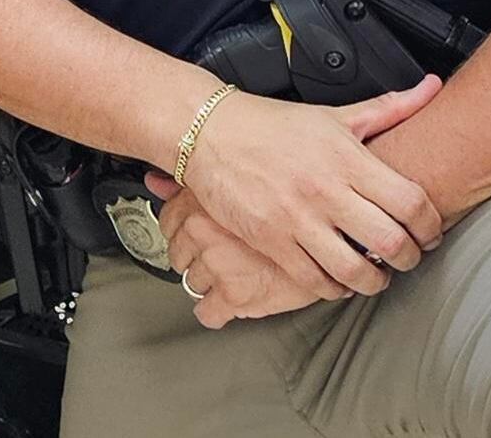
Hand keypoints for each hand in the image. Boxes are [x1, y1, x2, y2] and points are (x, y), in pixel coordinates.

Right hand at [148, 78, 443, 299]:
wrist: (207, 132)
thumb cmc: (270, 125)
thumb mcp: (333, 114)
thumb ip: (388, 108)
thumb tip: (432, 88)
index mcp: (347, 158)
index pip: (411, 202)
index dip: (431, 226)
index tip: (429, 233)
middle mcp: (326, 190)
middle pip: (391, 242)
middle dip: (410, 258)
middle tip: (407, 257)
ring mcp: (297, 218)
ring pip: (355, 270)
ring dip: (375, 281)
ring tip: (375, 275)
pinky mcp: (271, 240)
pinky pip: (314, 280)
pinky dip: (334, 288)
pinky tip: (338, 280)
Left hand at [155, 185, 340, 328]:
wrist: (335, 225)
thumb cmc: (294, 197)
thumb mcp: (242, 177)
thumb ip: (190, 181)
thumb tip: (154, 180)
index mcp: (202, 200)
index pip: (169, 222)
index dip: (184, 230)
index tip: (197, 234)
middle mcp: (204, 231)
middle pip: (179, 254)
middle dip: (197, 257)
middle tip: (222, 254)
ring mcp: (218, 263)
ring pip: (194, 282)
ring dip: (211, 281)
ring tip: (237, 273)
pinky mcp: (236, 294)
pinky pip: (209, 312)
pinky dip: (215, 312)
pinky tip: (226, 305)